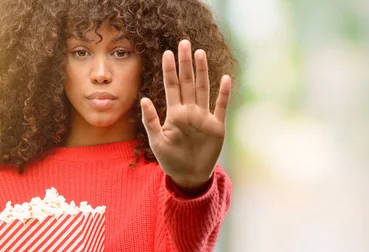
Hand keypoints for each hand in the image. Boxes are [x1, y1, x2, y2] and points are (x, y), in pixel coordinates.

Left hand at [140, 40, 231, 191]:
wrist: (189, 176)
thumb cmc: (170, 160)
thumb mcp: (157, 141)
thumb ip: (151, 120)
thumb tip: (143, 98)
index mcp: (175, 113)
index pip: (171, 86)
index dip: (169, 70)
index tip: (166, 52)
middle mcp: (190, 111)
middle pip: (188, 82)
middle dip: (185, 63)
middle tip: (184, 43)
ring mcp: (204, 117)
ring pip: (203, 89)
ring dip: (202, 71)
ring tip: (200, 53)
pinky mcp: (217, 127)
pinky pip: (220, 107)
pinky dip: (223, 93)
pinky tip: (225, 78)